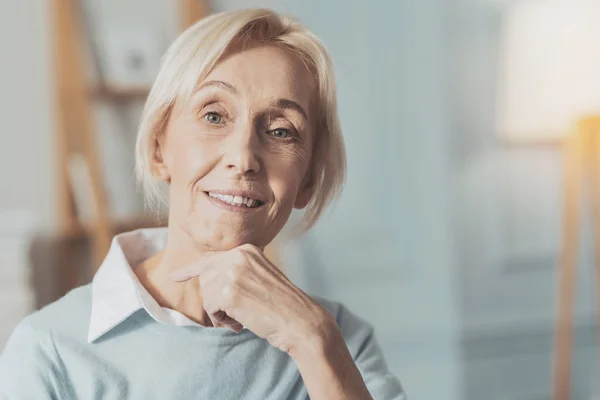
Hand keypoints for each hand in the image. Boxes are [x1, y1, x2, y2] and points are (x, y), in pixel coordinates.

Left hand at [169, 244, 333, 353]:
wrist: (299, 320)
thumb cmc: (281, 304)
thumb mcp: (259, 276)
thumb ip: (237, 270)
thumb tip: (206, 276)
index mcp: (247, 248)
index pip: (211, 258)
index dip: (191, 270)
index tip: (175, 276)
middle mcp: (238, 255)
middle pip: (206, 278)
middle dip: (215, 300)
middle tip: (235, 314)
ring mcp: (232, 271)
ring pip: (207, 294)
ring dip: (220, 312)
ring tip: (241, 318)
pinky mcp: (227, 291)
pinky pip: (210, 309)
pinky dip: (222, 320)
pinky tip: (240, 322)